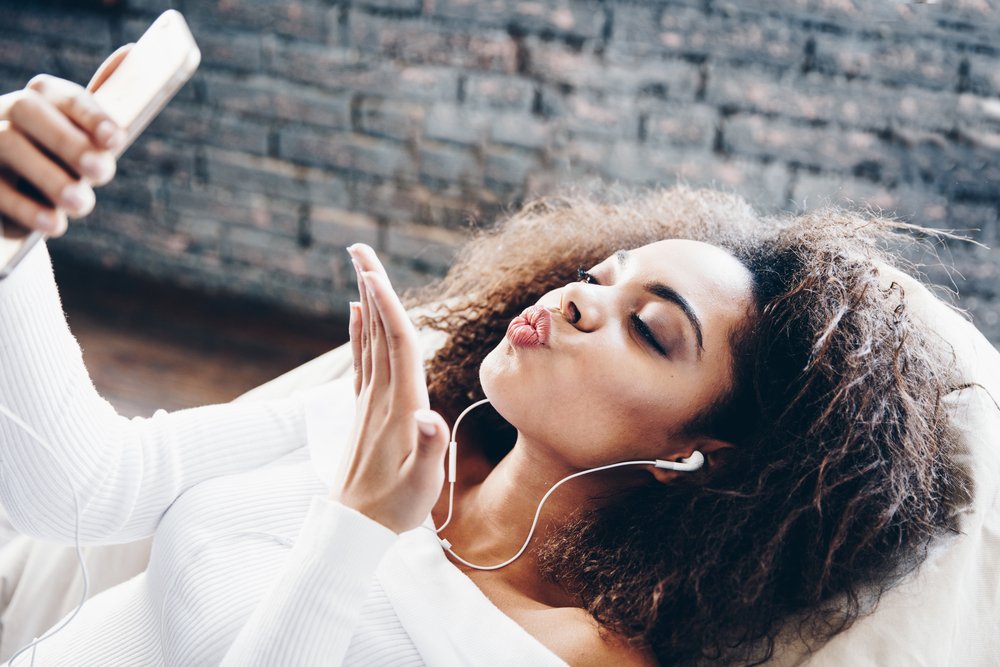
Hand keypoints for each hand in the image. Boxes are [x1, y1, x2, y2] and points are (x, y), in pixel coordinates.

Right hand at [0, 45, 129, 235]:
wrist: (22, 202)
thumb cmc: (61, 163)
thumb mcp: (83, 139)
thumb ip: (101, 108)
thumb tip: (131, 51)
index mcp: (40, 98)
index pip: (63, 95)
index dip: (90, 114)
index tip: (117, 140)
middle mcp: (6, 111)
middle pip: (29, 112)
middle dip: (69, 141)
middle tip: (105, 172)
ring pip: (9, 146)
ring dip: (50, 177)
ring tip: (82, 204)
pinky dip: (26, 208)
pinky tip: (55, 224)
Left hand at [333, 243, 450, 532]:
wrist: (355, 527)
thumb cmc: (396, 506)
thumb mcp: (423, 482)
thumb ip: (430, 447)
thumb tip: (429, 415)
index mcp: (401, 405)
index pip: (397, 344)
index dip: (389, 306)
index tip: (374, 272)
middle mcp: (381, 396)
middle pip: (378, 330)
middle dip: (370, 287)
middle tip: (359, 248)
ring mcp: (369, 401)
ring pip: (368, 339)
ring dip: (365, 301)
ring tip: (360, 267)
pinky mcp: (363, 410)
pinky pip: (361, 360)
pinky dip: (358, 331)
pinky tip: (356, 311)